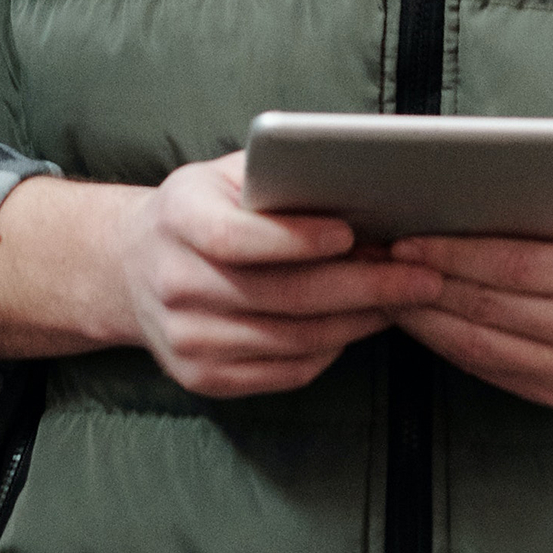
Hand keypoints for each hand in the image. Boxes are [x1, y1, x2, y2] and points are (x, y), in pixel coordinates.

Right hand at [0, 153, 442, 397]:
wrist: (132, 269)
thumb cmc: (203, 210)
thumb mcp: (226, 176)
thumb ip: (279, 177)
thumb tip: (363, 184)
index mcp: (177, 219)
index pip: (235, 238)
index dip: (295, 239)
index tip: (351, 233)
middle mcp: (173, 283)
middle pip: (280, 295)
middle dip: (363, 286)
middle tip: (420, 275)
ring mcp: (184, 338)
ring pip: (293, 338)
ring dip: (358, 320)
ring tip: (403, 298)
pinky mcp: (201, 377)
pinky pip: (285, 370)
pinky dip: (331, 350)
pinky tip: (359, 325)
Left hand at [390, 191, 552, 408]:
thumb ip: (541, 200)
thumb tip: (450, 183)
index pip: (513, 265)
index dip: (451, 253)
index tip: (400, 238)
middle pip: (490, 307)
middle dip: (424, 284)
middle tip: (371, 261)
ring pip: (480, 345)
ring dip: (423, 318)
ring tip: (382, 288)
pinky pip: (489, 368)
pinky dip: (446, 342)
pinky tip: (417, 317)